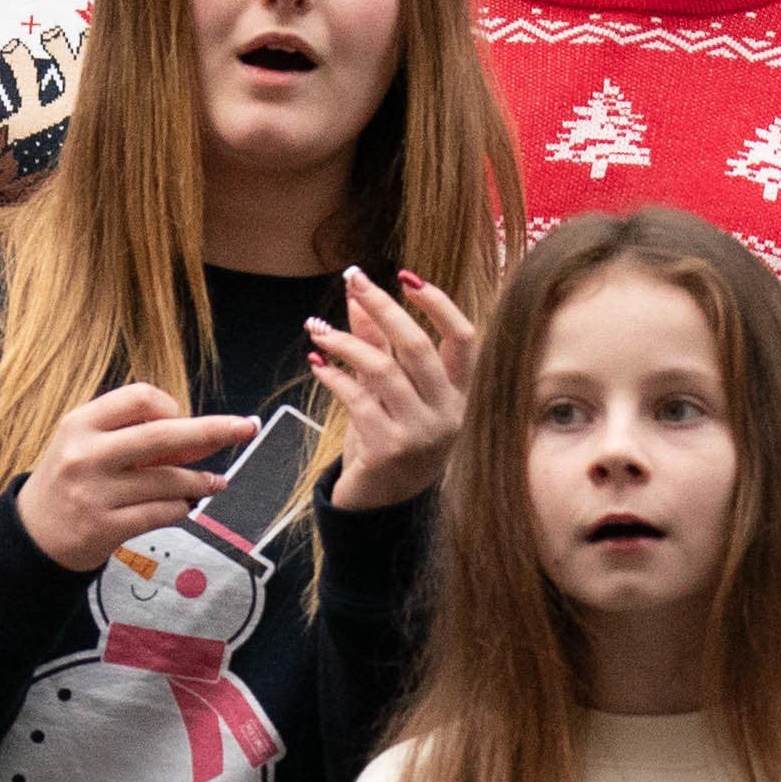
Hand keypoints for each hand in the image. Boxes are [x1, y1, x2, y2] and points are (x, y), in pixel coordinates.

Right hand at [18, 387, 259, 573]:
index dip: (169, 407)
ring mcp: (94, 493)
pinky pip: (161, 513)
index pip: (140, 397)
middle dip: (213, 430)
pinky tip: (187, 505)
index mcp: (81, 424)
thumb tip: (201, 436)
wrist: (32, 535)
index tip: (179, 420)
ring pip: (168, 481)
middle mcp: (86, 455)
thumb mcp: (87, 444)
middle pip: (163, 435)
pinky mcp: (104, 528)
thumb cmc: (71, 481)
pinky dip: (182, 508)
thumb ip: (135, 435)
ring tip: (215, 483)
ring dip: (201, 481)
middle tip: (246, 428)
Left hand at [311, 270, 480, 511]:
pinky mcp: (389, 449)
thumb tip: (358, 293)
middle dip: (384, 308)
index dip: (439, 304)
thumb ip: (379, 342)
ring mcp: (421, 433)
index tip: (406, 277)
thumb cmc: (391, 437)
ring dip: (345, 343)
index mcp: (461, 394)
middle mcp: (449, 413)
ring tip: (318, 331)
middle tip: (354, 282)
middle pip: (418, 346)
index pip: (464, 338)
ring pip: (383, 370)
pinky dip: (333, 377)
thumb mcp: (391, 389)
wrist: (382, 504)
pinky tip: (317, 365)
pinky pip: (357, 400)